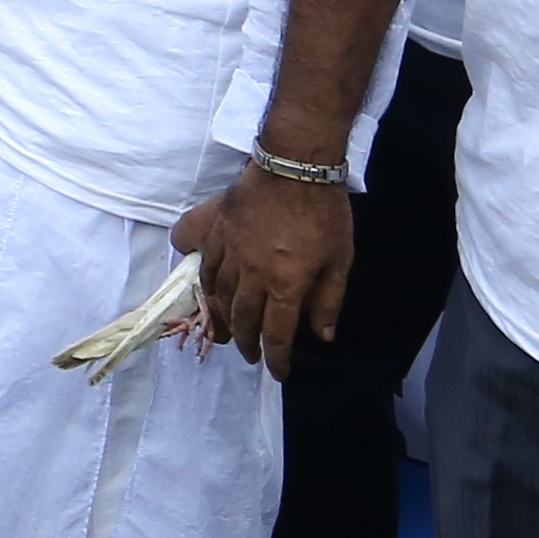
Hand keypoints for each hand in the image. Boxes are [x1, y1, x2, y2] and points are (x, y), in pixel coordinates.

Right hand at [177, 169, 355, 378]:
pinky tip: (206, 283)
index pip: (276, 334)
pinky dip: (200, 276)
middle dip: (247, 344)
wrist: (296, 165)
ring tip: (227, 328)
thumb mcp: (340, 261)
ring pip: (216, 295)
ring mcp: (229, 251)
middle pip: (242, 320)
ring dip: (221, 318)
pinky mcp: (215, 229)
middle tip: (251, 353)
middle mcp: (252, 274)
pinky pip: (199, 259)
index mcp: (285, 284)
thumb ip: (329, 301)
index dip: (276, 359)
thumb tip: (322, 335)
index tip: (278, 372)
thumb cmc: (324, 213)